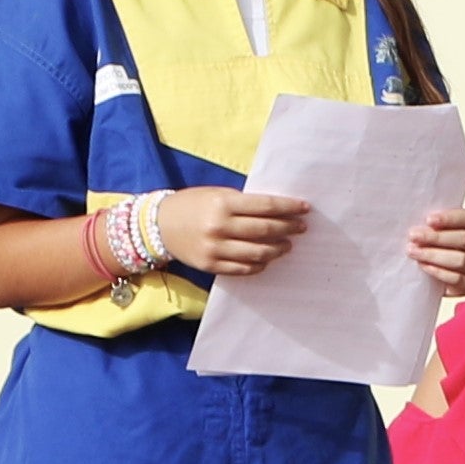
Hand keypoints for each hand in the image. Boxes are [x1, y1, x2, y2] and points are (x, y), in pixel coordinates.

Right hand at [153, 189, 308, 279]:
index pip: (265, 206)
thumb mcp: (217, 194)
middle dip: (289, 228)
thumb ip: (243, 203)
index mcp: (223, 203)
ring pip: (258, 253)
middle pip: (266, 230)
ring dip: (278, 249)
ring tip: (287, 245)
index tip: (305, 208)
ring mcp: (215, 249)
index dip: (289, 207)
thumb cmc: (193, 205)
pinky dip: (259, 264)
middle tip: (301, 227)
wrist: (159, 225)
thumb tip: (279, 210)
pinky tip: (267, 259)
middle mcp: (219, 227)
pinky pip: (243, 269)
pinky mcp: (211, 266)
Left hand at [407, 205, 464, 295]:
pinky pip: (459, 279)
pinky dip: (439, 272)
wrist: (444, 265)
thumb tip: (422, 222)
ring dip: (434, 255)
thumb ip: (438, 222)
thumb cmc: (443, 239)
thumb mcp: (443, 225)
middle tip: (413, 236)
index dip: (449, 218)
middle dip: (436, 237)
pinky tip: (424, 266)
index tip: (428, 220)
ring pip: (462, 260)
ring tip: (414, 251)